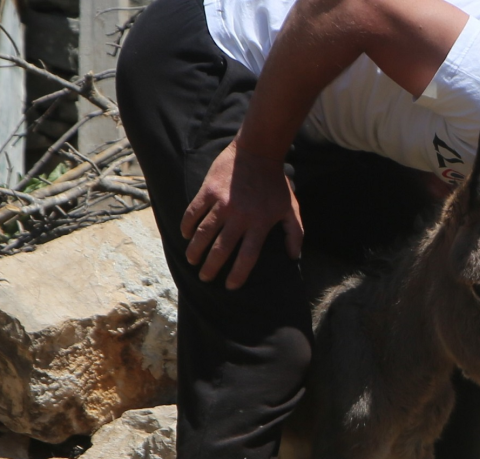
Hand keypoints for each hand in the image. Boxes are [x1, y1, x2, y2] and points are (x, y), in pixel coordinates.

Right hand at [181, 141, 303, 287]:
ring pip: (204, 233)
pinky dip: (187, 225)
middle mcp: (239, 217)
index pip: (247, 257)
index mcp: (259, 224)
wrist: (259, 151)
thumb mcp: (290, 208)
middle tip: (205, 277)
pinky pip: (193, 212)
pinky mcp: (209, 190)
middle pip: (221, 249)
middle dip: (211, 268)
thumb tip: (294, 257)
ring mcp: (222, 203)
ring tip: (192, 260)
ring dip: (195, 250)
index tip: (230, 286)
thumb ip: (294, 233)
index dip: (237, 274)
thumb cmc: (275, 183)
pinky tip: (185, 235)